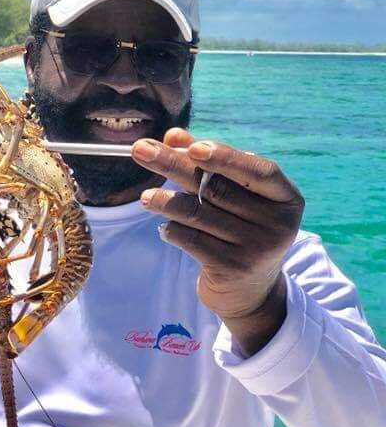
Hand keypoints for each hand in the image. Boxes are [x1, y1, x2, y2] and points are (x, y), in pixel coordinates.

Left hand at [131, 128, 304, 354]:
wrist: (250, 290)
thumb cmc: (239, 226)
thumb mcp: (235, 195)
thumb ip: (207, 163)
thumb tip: (173, 136)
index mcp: (285, 197)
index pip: (259, 171)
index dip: (226, 157)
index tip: (194, 147)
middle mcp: (277, 223)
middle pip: (216, 188)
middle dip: (173, 165)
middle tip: (140, 150)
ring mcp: (256, 248)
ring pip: (198, 213)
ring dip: (165, 201)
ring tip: (146, 198)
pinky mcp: (232, 268)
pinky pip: (191, 239)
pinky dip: (172, 229)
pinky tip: (165, 228)